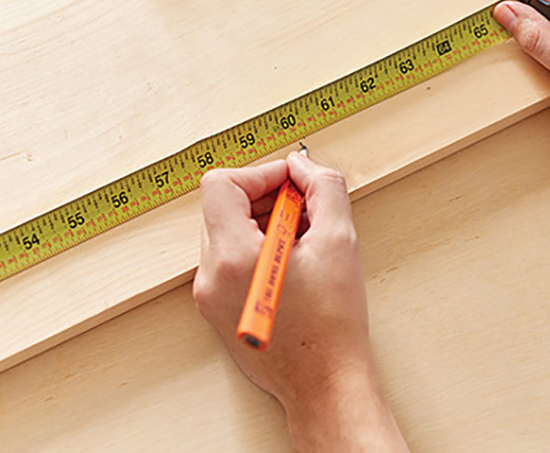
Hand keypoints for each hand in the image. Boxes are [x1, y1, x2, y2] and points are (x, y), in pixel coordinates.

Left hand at [193, 152, 408, 451]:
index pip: (221, 185)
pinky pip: (229, 260)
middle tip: (306, 213)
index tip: (292, 183)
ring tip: (304, 243)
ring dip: (264, 223)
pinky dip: (258, 249)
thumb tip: (301, 164)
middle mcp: (210, 275)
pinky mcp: (217, 309)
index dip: (261, 174)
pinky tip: (293, 266)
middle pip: (223, 207)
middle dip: (266, 199)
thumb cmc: (332, 324)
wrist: (324, 384)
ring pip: (227, 232)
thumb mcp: (339, 241)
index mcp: (232, 256)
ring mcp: (210, 295)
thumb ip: (323, 188)